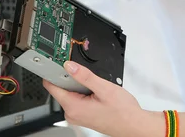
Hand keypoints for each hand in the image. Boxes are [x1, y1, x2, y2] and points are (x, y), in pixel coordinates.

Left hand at [43, 61, 161, 136]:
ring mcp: (77, 115)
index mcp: (73, 107)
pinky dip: (83, 91)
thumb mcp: (104, 88)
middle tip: (83, 70)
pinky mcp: (82, 115)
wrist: (134, 125)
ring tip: (95, 84)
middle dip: (70, 76)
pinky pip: (76, 98)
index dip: (52, 70)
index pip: (51, 86)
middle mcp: (72, 113)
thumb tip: (69, 66)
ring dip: (79, 84)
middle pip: (60, 88)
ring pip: (70, 92)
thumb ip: (84, 76)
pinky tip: (96, 91)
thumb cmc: (123, 112)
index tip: (56, 60)